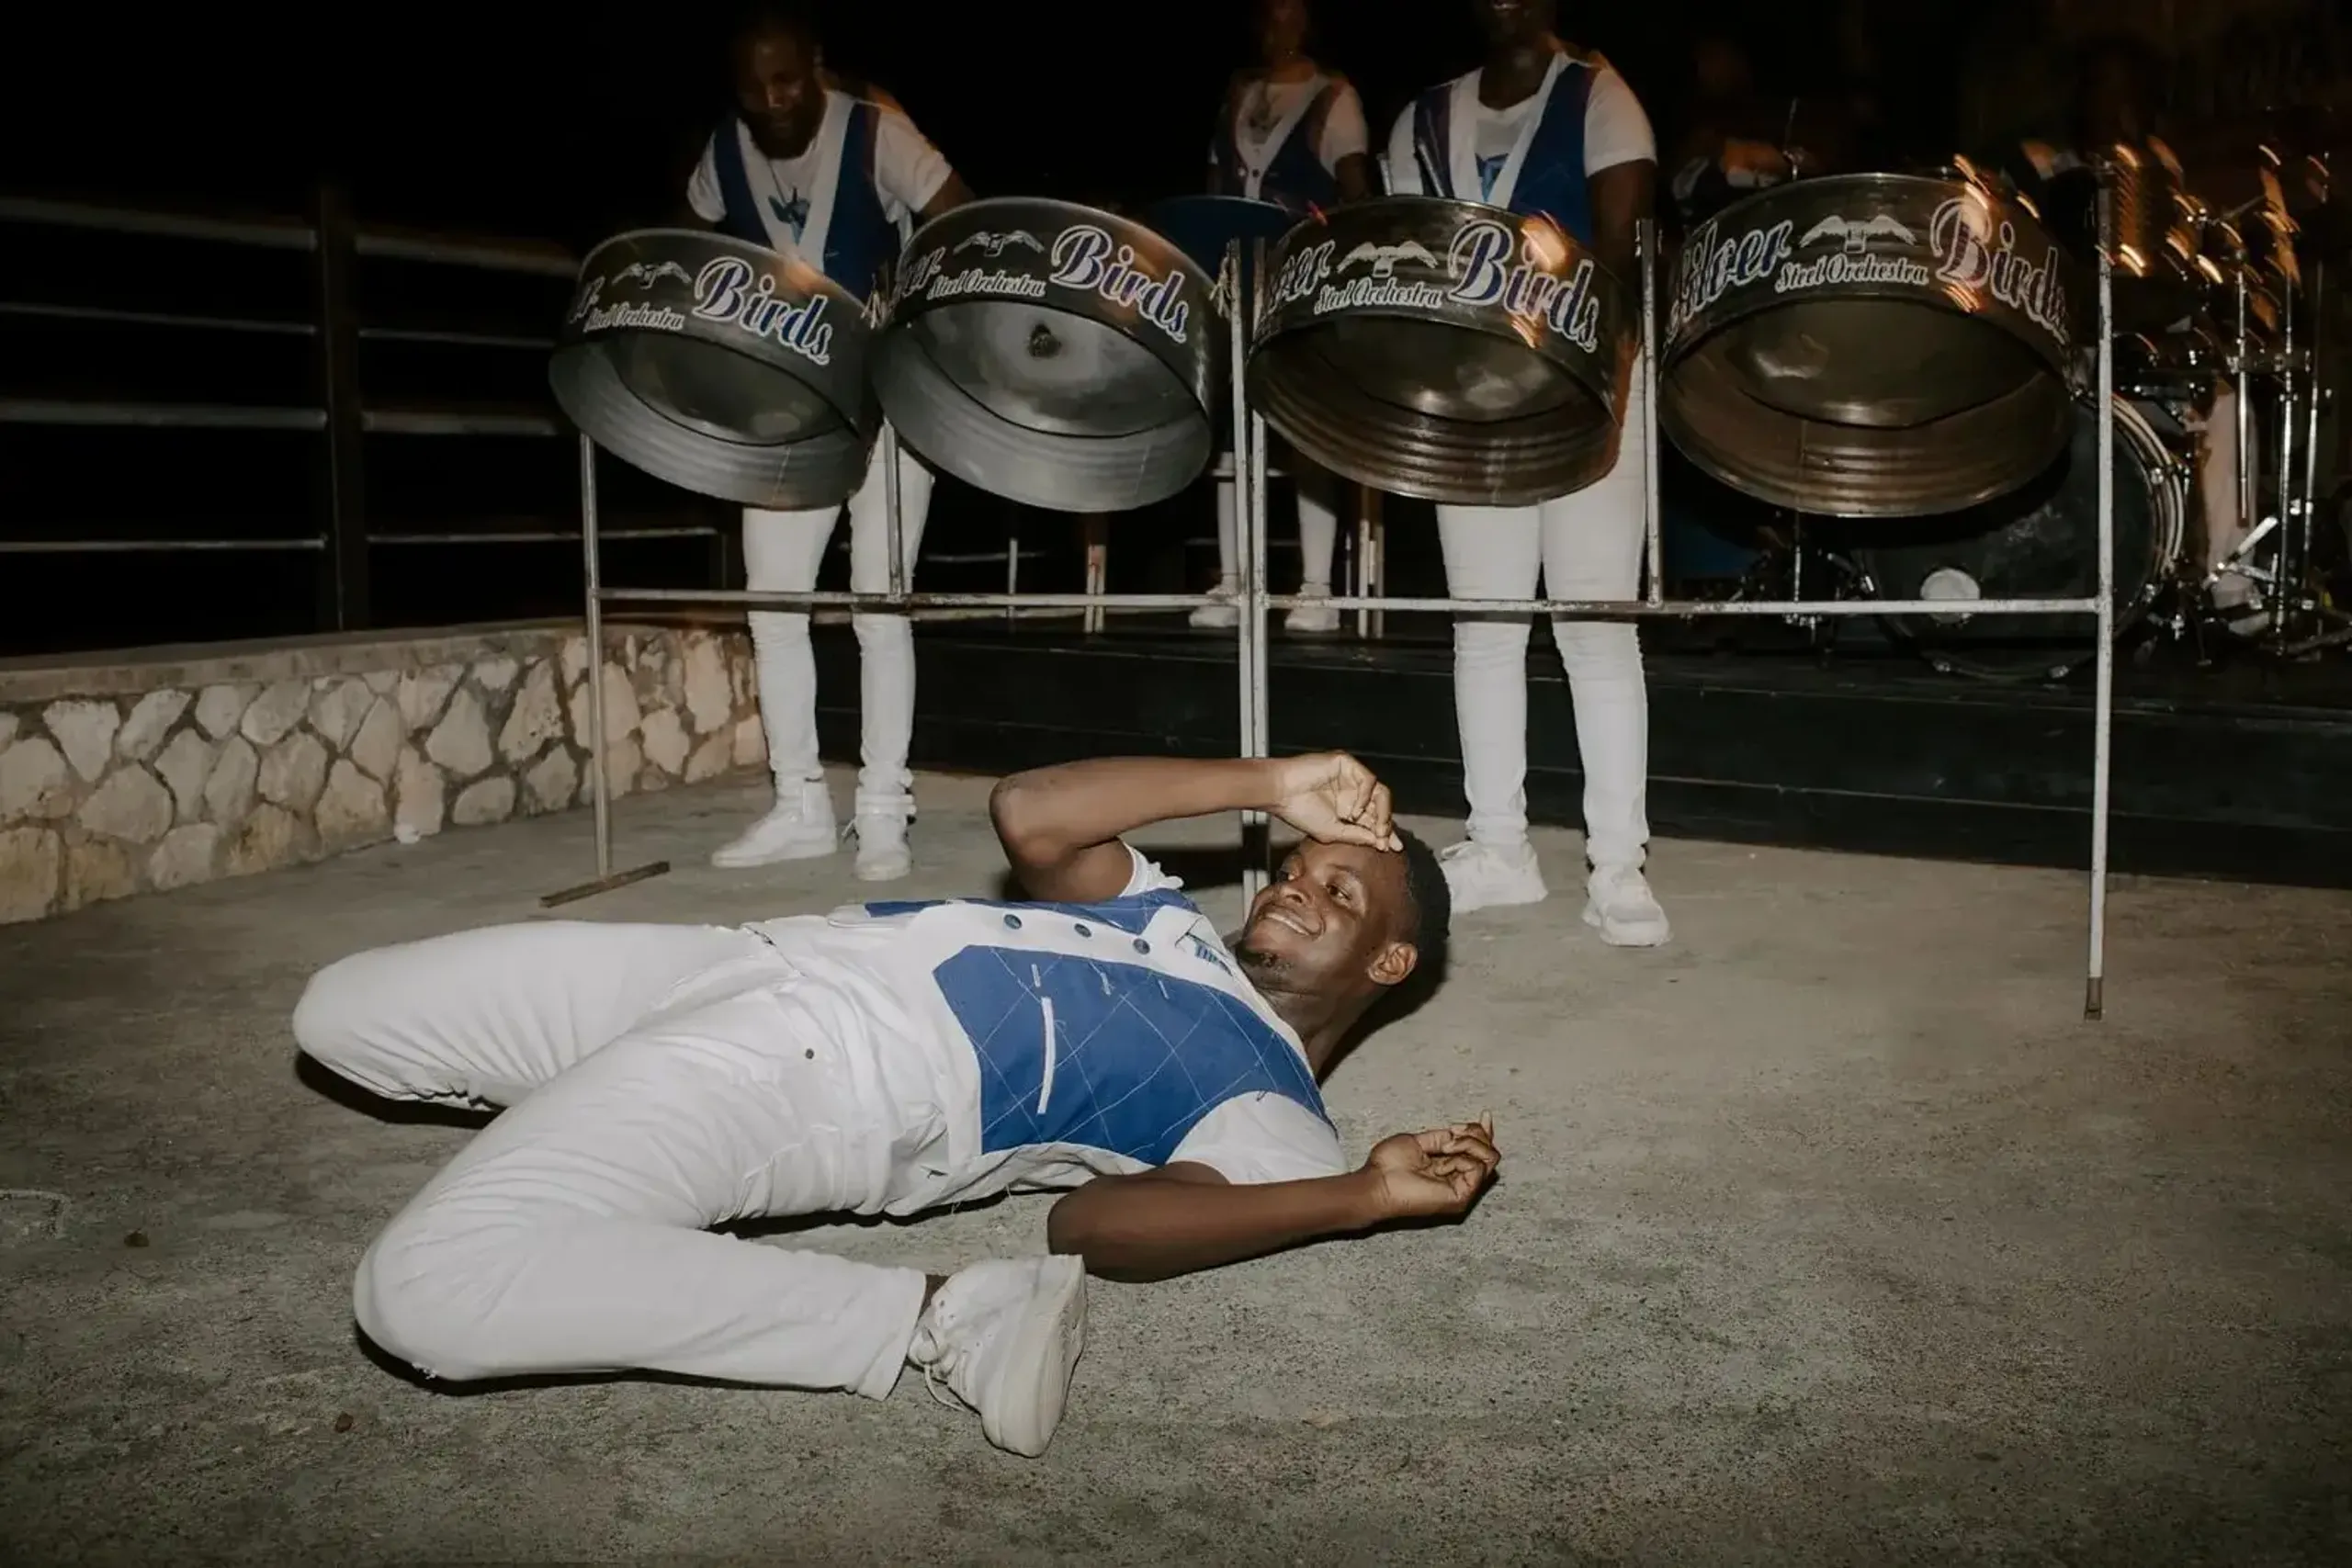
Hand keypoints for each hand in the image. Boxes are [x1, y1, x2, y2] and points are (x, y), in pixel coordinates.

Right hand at [1267, 752, 1399, 850]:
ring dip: (1382, 812)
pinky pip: (1368, 780)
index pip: (1373, 820)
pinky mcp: (1348, 764)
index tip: (1392, 848)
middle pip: (1381, 806)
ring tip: (1377, 827)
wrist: (1281, 793)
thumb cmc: (1300, 812)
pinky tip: (1356, 811)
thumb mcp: (1333, 832)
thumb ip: (1357, 836)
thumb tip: (1380, 843)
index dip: (1385, 833)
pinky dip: (1366, 796)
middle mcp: (1353, 792)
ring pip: (1380, 792)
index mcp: (1348, 808)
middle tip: (1385, 838)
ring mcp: (1352, 778)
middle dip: (1386, 824)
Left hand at [1363, 1115, 1499, 1220]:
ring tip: (1444, 1147)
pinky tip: (1443, 1160)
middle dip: (1476, 1135)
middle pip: (1490, 1154)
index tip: (1484, 1114)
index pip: (1480, 1151)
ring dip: (1468, 1144)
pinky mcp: (1461, 1197)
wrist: (1377, 1182)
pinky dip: (1461, 1157)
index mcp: (1449, 1168)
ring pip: (1488, 1158)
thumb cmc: (1388, 1165)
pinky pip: (1478, 1168)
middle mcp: (1459, 1180)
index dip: (1485, 1132)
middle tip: (1453, 1133)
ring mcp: (1461, 1190)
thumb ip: (1444, 1138)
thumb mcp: (1420, 1141)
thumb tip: (1463, 1129)